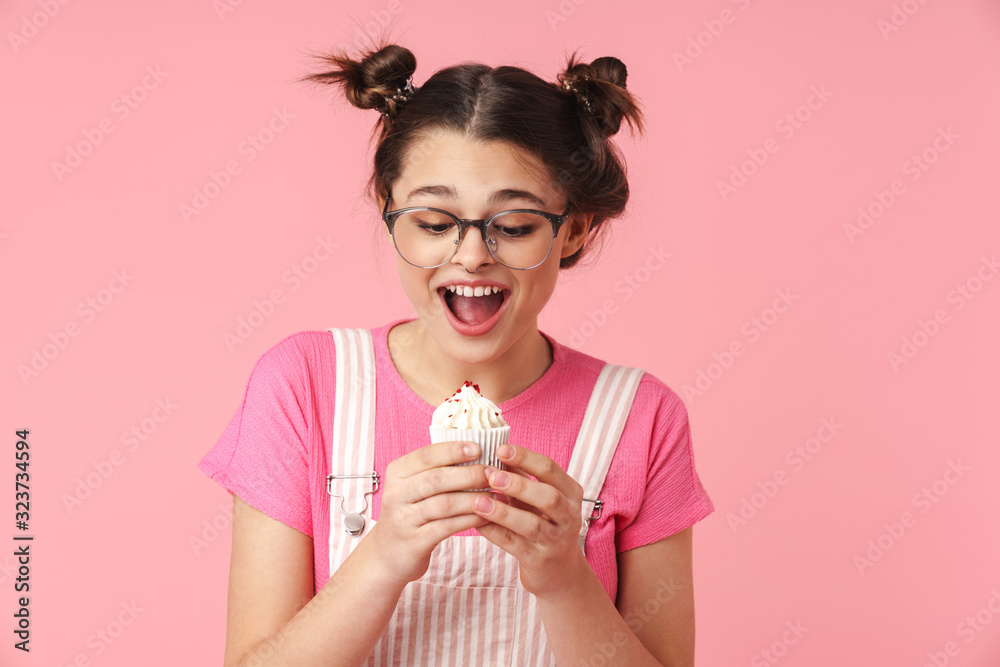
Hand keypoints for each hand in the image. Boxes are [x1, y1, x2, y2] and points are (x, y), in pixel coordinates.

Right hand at [365, 441, 491, 587]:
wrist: (388, 555)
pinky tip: (486, 516)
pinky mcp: (414, 541)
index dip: (453, 450)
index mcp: (396, 473)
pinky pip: (448, 526)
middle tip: (493, 473)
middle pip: (437, 478)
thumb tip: (475, 451)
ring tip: (496, 496)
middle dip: (469, 474)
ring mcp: (404, 519)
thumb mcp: (412, 487)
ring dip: (474, 498)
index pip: (426, 455)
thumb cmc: (409, 514)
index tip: (478, 448)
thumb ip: (435, 470)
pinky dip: (470, 519)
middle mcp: (396, 494)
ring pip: (445, 503)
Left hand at [472, 444, 588, 596]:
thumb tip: (494, 449)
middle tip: (491, 475)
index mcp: (570, 492)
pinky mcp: (539, 559)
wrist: (558, 569)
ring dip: (504, 512)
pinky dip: (494, 532)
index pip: (550, 469)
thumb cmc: (543, 522)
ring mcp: (556, 540)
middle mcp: (569, 515)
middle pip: (548, 497)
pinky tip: (477, 523)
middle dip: (518, 485)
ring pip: (532, 524)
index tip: (500, 449)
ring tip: (479, 502)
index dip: (525, 458)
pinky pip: (514, 544)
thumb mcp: (537, 497)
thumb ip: (520, 475)